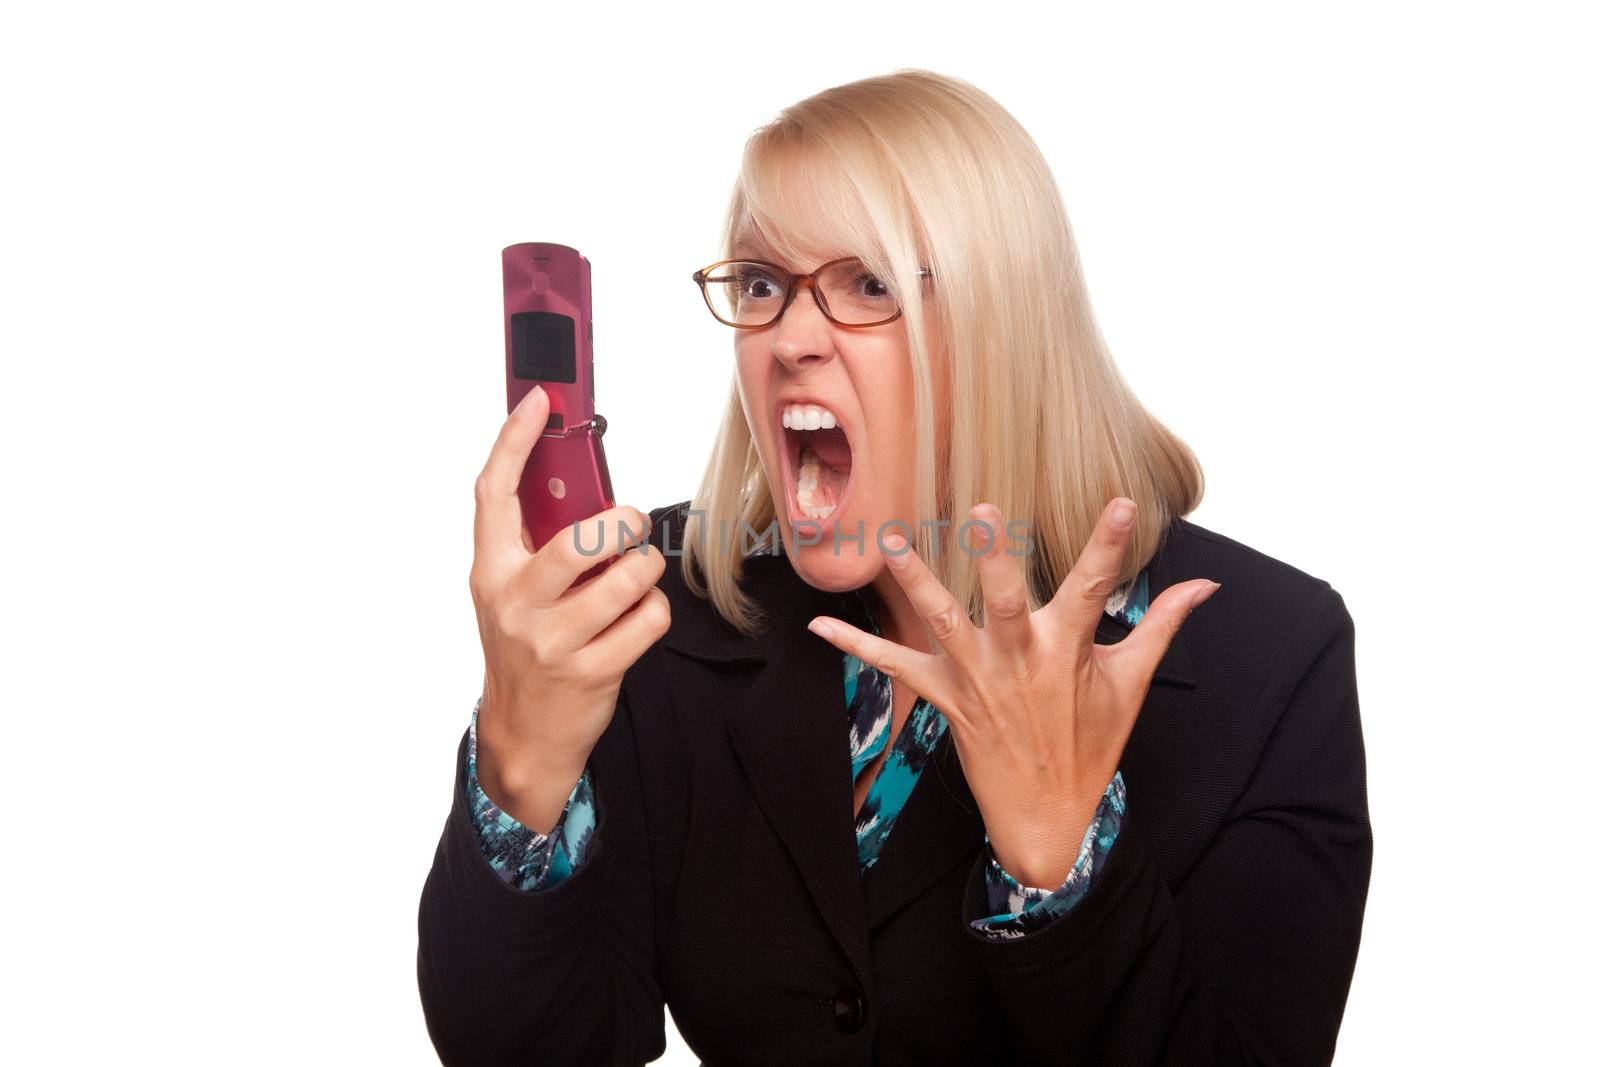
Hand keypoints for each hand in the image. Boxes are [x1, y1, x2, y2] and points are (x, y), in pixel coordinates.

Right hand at [469, 384, 670, 831]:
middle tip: (629, 527)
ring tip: (635, 577)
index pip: (493, 494)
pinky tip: (637, 618)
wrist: (524, 734)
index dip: (515, 441)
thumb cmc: (526, 649)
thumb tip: (587, 491)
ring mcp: (552, 640)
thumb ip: (537, 546)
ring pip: (628, 577)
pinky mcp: (592, 670)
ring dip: (646, 569)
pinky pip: (648, 618)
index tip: (539, 400)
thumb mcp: (513, 594)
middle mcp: (515, 603)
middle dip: (622, 523)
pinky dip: (654, 611)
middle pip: (581, 538)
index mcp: (490, 572)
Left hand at [805, 498, 1218, 887]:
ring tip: (888, 540)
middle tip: (984, 509)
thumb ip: (1161, 625)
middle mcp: (1020, 660)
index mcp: (1068, 650)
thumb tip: (1206, 584)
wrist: (1048, 816)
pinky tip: (819, 624)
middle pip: (1006, 601)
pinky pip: (894, 668)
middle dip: (995, 557)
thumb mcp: (1129, 684)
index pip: (1097, 587)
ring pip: (941, 622)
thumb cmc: (1090, 744)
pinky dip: (856, 645)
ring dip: (914, 580)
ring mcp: (978, 680)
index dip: (1111, 545)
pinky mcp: (946, 699)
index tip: (1124, 502)